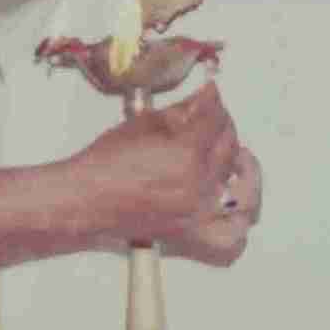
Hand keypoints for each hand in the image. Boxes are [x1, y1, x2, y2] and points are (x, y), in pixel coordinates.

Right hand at [78, 82, 257, 258]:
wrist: (86, 200)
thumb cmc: (106, 163)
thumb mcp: (145, 123)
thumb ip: (183, 111)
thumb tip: (205, 100)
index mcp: (188, 154)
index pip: (216, 119)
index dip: (214, 101)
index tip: (210, 94)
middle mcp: (199, 186)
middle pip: (230, 148)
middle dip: (225, 125)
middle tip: (213, 116)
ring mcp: (199, 213)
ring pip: (240, 187)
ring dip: (243, 168)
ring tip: (238, 157)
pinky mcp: (193, 233)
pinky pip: (232, 235)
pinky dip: (240, 220)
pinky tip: (233, 201)